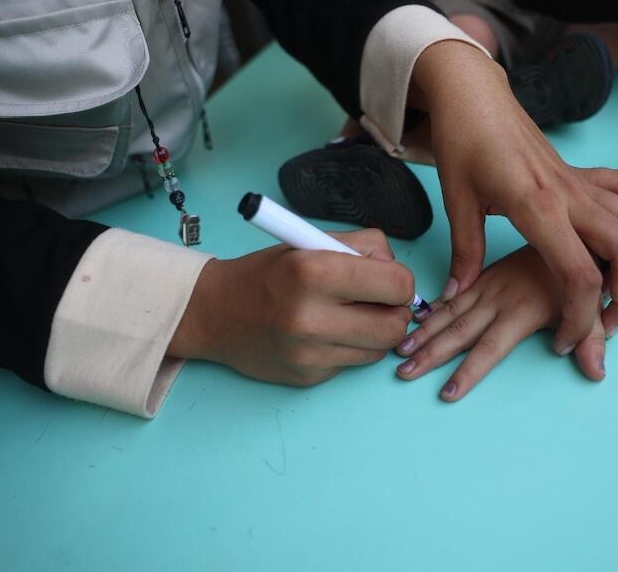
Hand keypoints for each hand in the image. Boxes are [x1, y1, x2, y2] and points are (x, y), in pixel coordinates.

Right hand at [169, 230, 413, 385]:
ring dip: (374, 332)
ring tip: (347, 315)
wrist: (214, 312)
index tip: (386, 279)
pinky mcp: (308, 377)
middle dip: (394, 312)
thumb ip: (364, 249)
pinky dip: (349, 347)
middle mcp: (311, 317)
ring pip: (380, 350)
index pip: (398, 285)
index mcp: (314, 272)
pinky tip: (324, 333)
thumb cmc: (269, 272)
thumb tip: (403, 278)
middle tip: (376, 302)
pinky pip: (353, 364)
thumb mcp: (312, 241)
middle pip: (395, 327)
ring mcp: (309, 353)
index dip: (399, 281)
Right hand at [394, 246, 608, 400]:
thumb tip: (597, 373)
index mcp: (523, 311)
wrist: (577, 229)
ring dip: (424, 331)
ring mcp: (489, 285)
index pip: (489, 349)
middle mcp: (499, 299)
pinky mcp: (486, 275)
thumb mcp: (595, 308)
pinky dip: (433, 307)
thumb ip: (592, 341)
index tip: (446, 394)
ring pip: (449, 311)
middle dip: (430, 354)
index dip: (468, 373)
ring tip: (401, 350)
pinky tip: (416, 317)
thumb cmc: (587, 271)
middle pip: (459, 331)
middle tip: (403, 372)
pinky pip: (454, 293)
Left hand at [411, 41, 617, 354]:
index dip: (579, 318)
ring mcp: (581, 182)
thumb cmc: (463, 143)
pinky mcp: (584, 173)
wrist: (475, 94)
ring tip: (614, 293)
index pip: (578, 275)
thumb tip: (457, 295)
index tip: (564, 340)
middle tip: (605, 326)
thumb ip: (465, 252)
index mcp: (536, 208)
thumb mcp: (456, 200)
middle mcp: (569, 195)